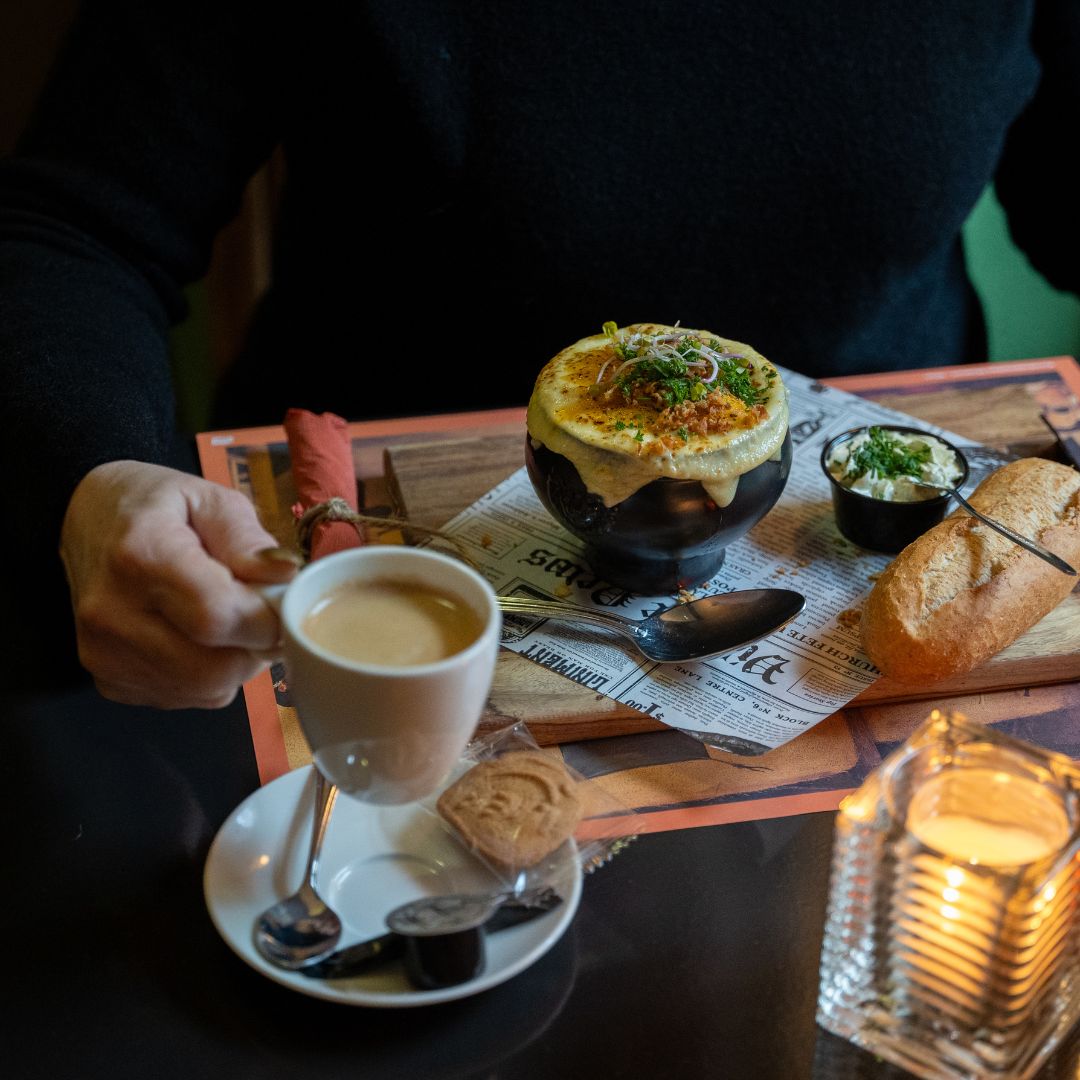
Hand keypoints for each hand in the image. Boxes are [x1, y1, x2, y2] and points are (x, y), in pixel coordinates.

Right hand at [60, 460, 300, 708]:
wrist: (89, 523)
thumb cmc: (157, 507)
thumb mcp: (210, 500)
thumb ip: (249, 541)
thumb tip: (287, 576)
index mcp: (141, 556)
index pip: (218, 617)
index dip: (266, 620)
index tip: (281, 604)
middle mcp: (113, 613)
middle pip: (213, 667)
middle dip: (255, 647)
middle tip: (260, 616)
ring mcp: (105, 654)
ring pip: (205, 689)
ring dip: (236, 664)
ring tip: (230, 623)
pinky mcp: (109, 681)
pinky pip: (186, 697)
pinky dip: (210, 677)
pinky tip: (200, 640)